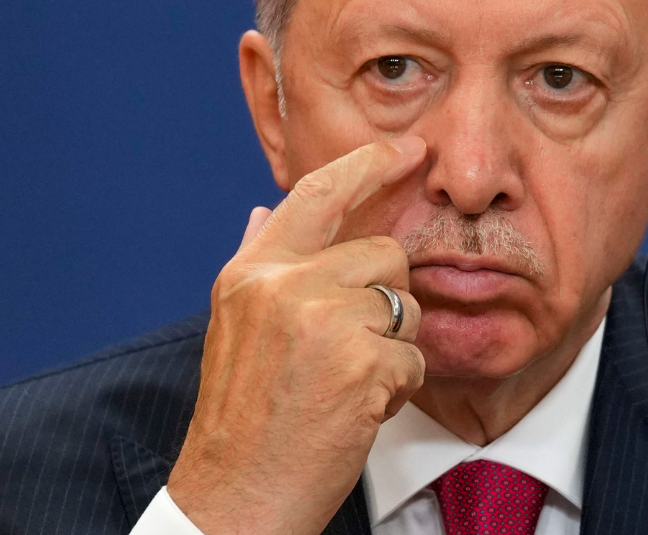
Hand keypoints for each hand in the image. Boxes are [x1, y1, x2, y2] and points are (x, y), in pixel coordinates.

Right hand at [167, 138, 427, 534]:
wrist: (236, 497)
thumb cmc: (242, 418)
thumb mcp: (233, 326)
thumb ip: (258, 262)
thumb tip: (267, 210)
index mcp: (251, 273)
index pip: (318, 194)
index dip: (367, 165)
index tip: (406, 149)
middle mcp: (282, 285)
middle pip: (382, 253)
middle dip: (386, 299)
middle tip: (351, 349)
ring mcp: (322, 322)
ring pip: (404, 305)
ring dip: (392, 348)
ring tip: (346, 383)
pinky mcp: (360, 364)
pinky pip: (413, 358)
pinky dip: (397, 390)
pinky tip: (354, 411)